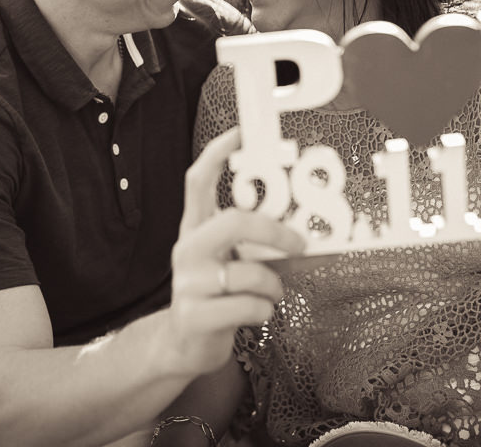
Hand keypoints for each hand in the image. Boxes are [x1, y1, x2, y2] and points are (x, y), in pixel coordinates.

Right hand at [162, 127, 305, 376]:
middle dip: (274, 231)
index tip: (240, 135)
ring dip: (273, 286)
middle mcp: (187, 249)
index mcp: (195, 229)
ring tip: (272, 293)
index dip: (217, 155)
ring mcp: (187, 283)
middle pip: (231, 222)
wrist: (181, 346)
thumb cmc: (214, 295)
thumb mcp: (225, 260)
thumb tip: (296, 227)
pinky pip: (246, 306)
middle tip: (299, 244)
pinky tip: (257, 313)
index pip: (198, 181)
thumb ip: (249, 240)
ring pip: (247, 273)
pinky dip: (263, 310)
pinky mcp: (193, 315)